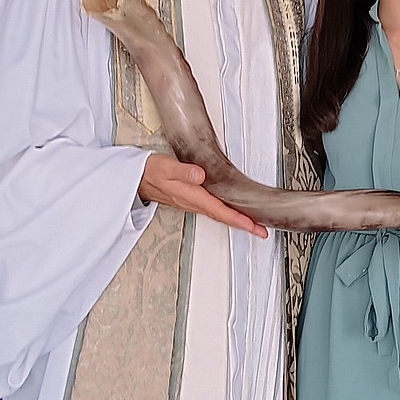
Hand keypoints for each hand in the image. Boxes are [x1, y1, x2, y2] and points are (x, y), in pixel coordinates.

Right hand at [138, 153, 267, 237]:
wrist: (138, 179)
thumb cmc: (152, 172)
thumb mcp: (166, 167)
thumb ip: (183, 171)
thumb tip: (200, 175)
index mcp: (192, 196)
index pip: (220, 211)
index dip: (238, 220)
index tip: (253, 226)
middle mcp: (194, 203)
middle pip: (223, 217)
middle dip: (244, 225)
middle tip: (261, 231)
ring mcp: (193, 203)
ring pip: (219, 215)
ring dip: (237, 221)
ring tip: (253, 225)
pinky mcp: (192, 200)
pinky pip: (214, 210)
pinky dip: (226, 214)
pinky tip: (233, 213)